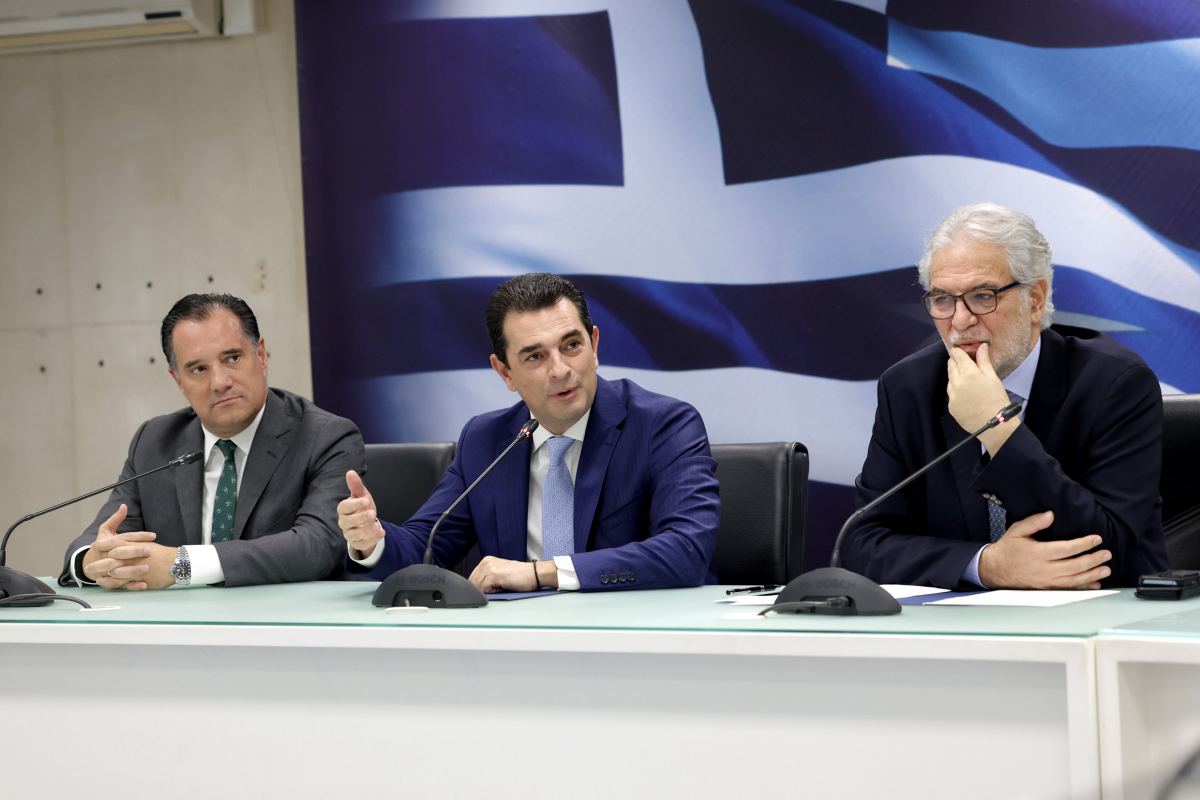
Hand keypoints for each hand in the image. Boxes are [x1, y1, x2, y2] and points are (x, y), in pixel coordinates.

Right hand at [81, 504, 155, 589]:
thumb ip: (115, 519)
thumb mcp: (106, 531)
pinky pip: (121, 584)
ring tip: (147, 568)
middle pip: (120, 553)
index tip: (153, 535)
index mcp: (107, 543)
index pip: (124, 538)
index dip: (138, 536)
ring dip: (133, 570)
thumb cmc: (102, 545)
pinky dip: (133, 585)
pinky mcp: (112, 580)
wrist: (90, 563)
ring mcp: (109, 570)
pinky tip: (144, 585)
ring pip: (119, 571)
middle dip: (134, 551)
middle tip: (149, 550)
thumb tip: (123, 506)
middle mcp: (107, 556)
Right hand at [338, 470, 383, 557]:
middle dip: (360, 518)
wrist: (367, 523)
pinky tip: (381, 532)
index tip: (366, 501)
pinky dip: (372, 539)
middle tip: (372, 513)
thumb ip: (356, 486)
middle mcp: (344, 522)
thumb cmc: (362, 507)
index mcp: (344, 509)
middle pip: (348, 522)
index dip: (354, 504)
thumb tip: (350, 472)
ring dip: (367, 530)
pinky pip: (362, 543)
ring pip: (354, 534)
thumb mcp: (362, 495)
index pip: (344, 507)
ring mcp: (349, 533)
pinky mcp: (356, 543)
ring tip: (377, 526)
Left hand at [468, 556, 557, 592]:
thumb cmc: (522, 577)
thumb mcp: (501, 574)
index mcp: (487, 561)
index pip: (472, 578)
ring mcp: (489, 568)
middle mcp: (486, 562)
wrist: (535, 574)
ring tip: (501, 589)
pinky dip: (492, 594)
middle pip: (472, 583)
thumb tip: (476, 591)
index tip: (485, 592)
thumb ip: (488, 579)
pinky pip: (484, 590)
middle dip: (480, 591)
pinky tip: (503, 589)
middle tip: (495, 592)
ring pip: (477, 587)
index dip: (477, 588)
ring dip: (487, 592)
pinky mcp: (493, 575)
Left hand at [947, 343, 1018, 452]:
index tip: (959, 350)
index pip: (957, 356)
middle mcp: (957, 383)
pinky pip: (951, 394)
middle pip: (950, 366)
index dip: (957, 351)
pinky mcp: (951, 406)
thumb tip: (981, 346)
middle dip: (956, 362)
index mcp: (969, 373)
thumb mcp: (993, 377)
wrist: (994, 424)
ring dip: (955, 377)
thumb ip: (984, 361)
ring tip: (968, 382)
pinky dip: (956, 391)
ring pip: (949, 380)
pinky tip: (967, 395)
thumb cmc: (997, 400)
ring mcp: (952, 395)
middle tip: (964, 364)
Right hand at [978, 510, 1112, 588]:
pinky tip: (1094, 583)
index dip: (1084, 544)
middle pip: (1075, 566)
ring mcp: (1046, 581)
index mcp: (1038, 553)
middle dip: (1093, 560)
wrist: (995, 569)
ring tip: (1106, 569)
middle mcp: (1044, 569)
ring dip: (1092, 574)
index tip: (1096, 539)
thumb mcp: (1017, 530)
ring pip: (1074, 579)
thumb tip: (1051, 515)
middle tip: (1106, 554)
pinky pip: (1068, 588)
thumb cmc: (1007, 548)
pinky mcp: (1046, 588)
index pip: (1067, 549)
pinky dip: (1083, 587)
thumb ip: (1035, 522)